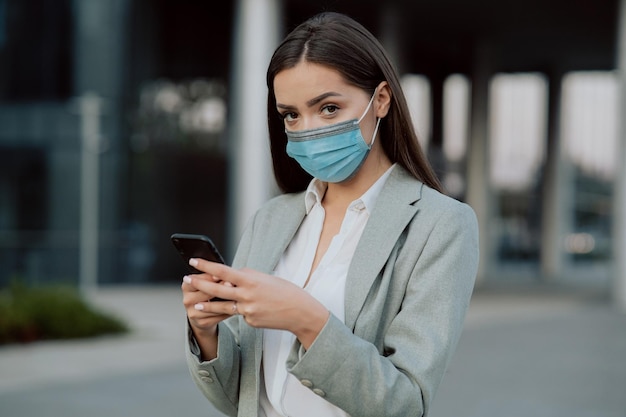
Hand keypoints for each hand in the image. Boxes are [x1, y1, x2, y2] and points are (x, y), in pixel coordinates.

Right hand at [181, 271, 233, 335]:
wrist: (201, 315)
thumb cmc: (206, 294)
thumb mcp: (206, 283)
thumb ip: (214, 279)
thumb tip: (227, 278)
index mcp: (186, 286)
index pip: (198, 279)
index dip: (210, 277)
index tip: (221, 274)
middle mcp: (187, 299)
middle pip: (205, 293)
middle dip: (220, 288)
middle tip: (231, 284)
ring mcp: (193, 312)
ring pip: (212, 306)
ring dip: (225, 301)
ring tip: (236, 295)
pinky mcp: (202, 322)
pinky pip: (217, 315)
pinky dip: (227, 310)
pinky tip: (235, 307)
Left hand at [186, 258, 329, 348]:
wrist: (300, 313)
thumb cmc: (285, 291)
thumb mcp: (266, 278)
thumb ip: (248, 278)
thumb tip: (233, 277)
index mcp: (251, 280)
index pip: (223, 271)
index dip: (207, 266)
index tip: (194, 261)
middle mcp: (246, 295)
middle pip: (217, 289)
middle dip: (200, 284)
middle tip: (187, 279)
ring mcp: (247, 310)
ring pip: (222, 307)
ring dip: (207, 304)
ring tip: (195, 304)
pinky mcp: (250, 321)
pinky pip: (240, 314)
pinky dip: (242, 310)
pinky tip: (254, 309)